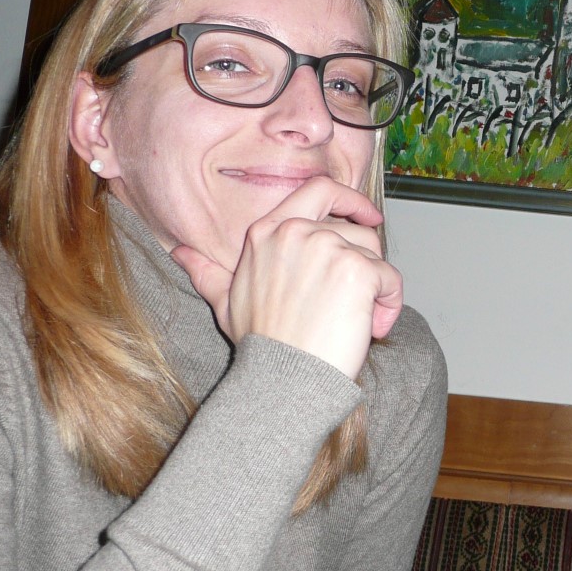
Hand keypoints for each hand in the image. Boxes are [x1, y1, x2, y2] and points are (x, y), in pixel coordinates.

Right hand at [171, 178, 402, 378]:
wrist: (281, 380)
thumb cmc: (260, 344)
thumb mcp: (224, 302)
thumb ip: (208, 272)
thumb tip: (180, 252)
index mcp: (269, 231)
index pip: (318, 190)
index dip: (349, 199)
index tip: (367, 218)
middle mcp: (298, 232)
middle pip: (357, 231)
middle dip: (367, 261)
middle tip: (364, 295)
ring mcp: (329, 248)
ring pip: (376, 255)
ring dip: (378, 289)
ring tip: (361, 321)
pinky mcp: (358, 271)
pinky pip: (391, 279)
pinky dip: (391, 304)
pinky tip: (373, 328)